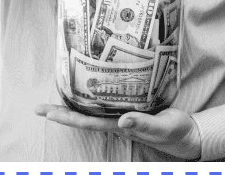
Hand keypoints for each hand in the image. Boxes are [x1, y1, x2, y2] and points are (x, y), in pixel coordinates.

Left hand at [35, 104, 201, 159]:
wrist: (186, 134)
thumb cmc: (175, 132)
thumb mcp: (163, 128)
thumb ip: (144, 125)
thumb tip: (122, 121)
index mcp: (121, 127)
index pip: (88, 122)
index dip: (66, 117)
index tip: (46, 113)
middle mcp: (117, 122)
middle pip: (83, 118)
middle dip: (61, 113)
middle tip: (38, 107)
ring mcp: (122, 117)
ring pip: (92, 111)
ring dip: (73, 106)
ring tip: (56, 94)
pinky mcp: (130, 110)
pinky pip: (105, 104)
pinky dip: (92, 98)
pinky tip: (88, 90)